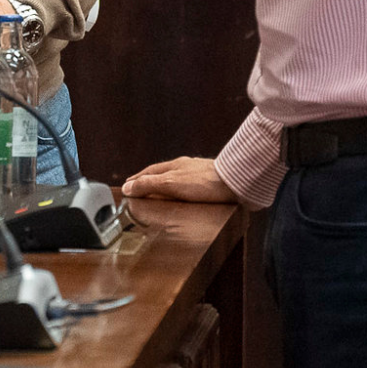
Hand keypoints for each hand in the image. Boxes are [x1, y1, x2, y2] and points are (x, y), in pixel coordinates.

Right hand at [121, 157, 238, 203]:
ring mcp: (200, 177)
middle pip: (163, 175)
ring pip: (178, 182)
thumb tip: (128, 187)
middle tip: (140, 192)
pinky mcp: (213, 188)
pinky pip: (191, 190)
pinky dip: (182, 194)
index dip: (137, 180)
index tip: (127, 186)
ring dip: (167, 189)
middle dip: (151, 182)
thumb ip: (149, 185)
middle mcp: (187, 169)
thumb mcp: (171, 184)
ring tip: (160, 198)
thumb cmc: (206, 183)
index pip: (149, 172)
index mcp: (174, 166)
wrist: (239, 184)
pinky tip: (186, 201)